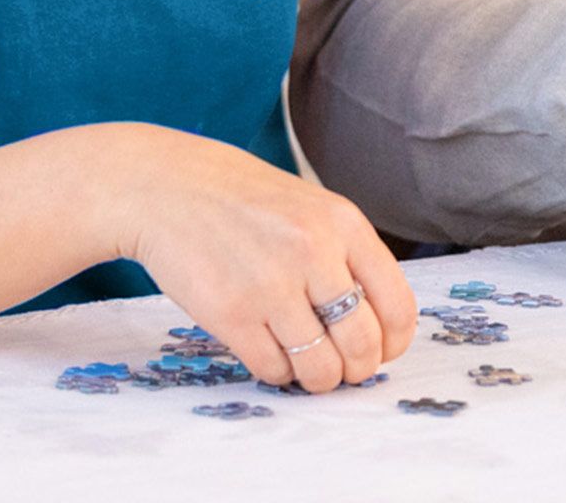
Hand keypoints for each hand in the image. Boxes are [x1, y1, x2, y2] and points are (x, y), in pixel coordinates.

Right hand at [108, 125, 417, 393]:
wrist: (169, 189)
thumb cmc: (244, 201)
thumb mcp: (313, 209)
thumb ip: (347, 256)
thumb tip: (378, 326)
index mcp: (344, 224)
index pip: (397, 305)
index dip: (393, 342)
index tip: (381, 350)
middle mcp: (314, 253)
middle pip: (363, 344)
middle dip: (357, 368)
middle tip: (342, 367)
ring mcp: (271, 285)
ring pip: (320, 367)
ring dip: (318, 378)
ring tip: (306, 366)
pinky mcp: (230, 314)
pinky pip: (273, 369)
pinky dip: (278, 373)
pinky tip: (270, 353)